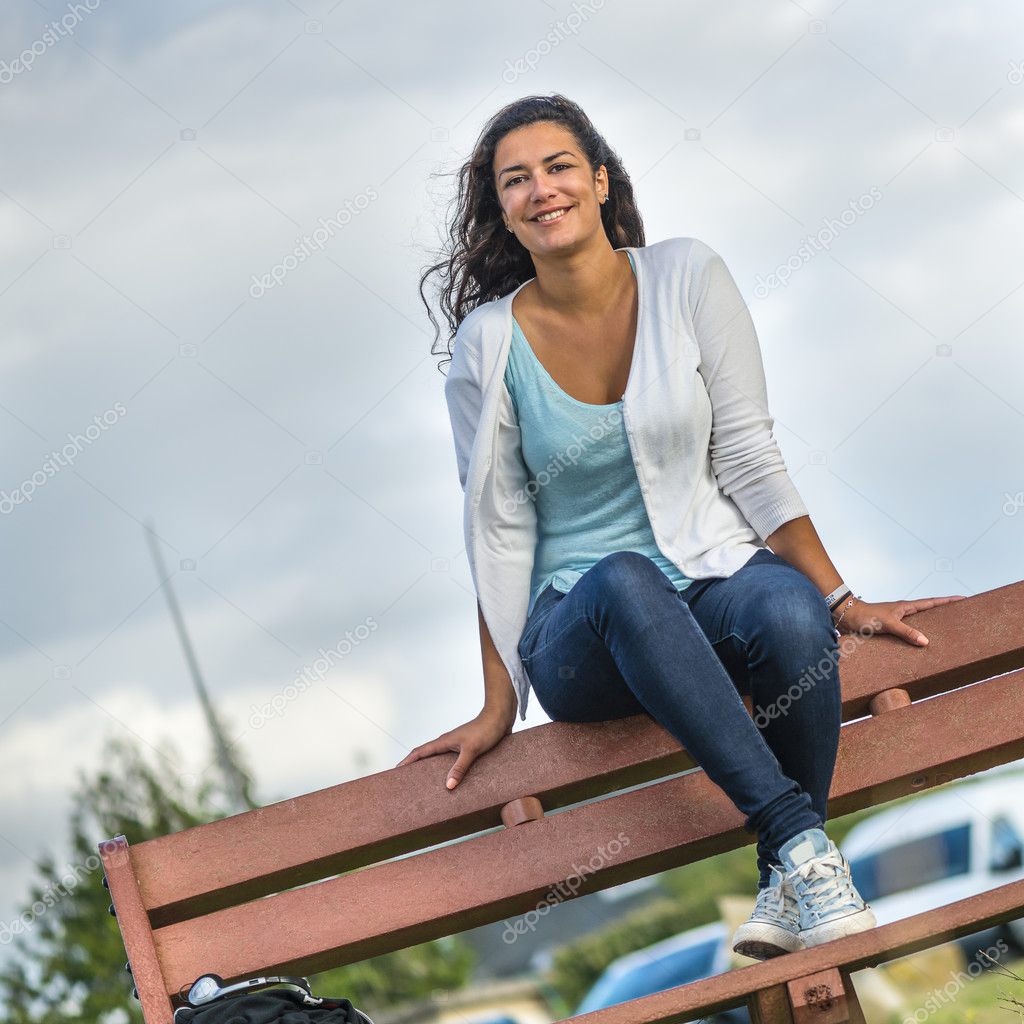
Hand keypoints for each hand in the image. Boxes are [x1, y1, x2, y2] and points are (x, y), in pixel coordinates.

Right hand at [394, 706, 514, 788]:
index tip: (395, 771)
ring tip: (429, 787)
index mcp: (444, 742)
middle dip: (416, 768)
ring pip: (441, 760)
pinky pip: (454, 761)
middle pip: (427, 757)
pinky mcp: (469, 748)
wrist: (500, 716)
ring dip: (434, 771)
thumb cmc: (486, 730)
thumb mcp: (472, 750)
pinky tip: (455, 781)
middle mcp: (448, 743)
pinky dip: (450, 770)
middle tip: (408, 783)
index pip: (420, 752)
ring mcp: (458, 746)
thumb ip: (460, 767)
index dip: (406, 761)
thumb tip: (448, 786)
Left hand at [835, 595, 966, 645]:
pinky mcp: (889, 629)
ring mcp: (897, 620)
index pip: (932, 602)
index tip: (965, 599)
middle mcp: (903, 613)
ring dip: (930, 628)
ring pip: (918, 624)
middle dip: (944, 614)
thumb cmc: (866, 616)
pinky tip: (918, 648)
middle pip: (929, 612)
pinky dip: (915, 638)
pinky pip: (907, 633)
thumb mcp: (888, 623)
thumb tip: (926, 641)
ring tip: (946, 636)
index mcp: (906, 607)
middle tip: (961, 618)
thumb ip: (906, 632)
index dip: (948, 601)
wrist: (846, 616)